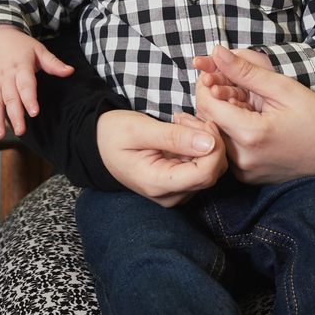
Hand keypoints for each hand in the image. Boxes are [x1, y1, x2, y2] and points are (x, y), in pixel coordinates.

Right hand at [0, 24, 73, 138]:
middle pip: (9, 97)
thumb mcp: (38, 49)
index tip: (34, 112)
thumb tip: (70, 71)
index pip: (25, 85)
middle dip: (14, 115)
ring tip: (0, 134)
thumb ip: (53, 63)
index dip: (29, 99)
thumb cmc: (19, 45)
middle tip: (20, 131)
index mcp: (20, 66)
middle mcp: (5, 75)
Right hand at [96, 109, 227, 206]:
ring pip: (212, 167)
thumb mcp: (140, 129)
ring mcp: (177, 192)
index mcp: (158, 184)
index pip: (206, 173)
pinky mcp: (182, 184)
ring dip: (205, 140)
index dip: (213, 145)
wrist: (100, 145)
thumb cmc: (115, 134)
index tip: (198, 122)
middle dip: (209, 139)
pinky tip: (182, 131)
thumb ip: (175, 137)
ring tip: (180, 122)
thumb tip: (210, 143)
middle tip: (185, 118)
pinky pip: (204, 165)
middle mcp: (171, 195)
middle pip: (213, 171)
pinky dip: (200, 145)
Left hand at [194, 45, 314, 183]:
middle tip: (228, 83)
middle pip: (206, 121)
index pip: (207, 105)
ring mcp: (245, 172)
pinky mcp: (248, 178)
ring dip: (219, 115)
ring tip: (242, 102)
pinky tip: (246, 120)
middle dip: (212, 98)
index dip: (206, 84)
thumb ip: (245, 71)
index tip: (215, 73)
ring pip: (214, 136)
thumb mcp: (283, 88)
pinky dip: (229, 132)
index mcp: (251, 134)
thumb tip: (216, 52)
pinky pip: (226, 151)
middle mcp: (242, 158)